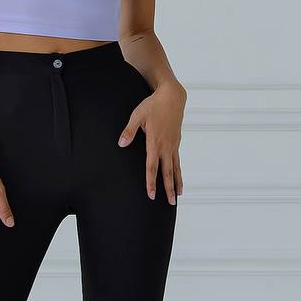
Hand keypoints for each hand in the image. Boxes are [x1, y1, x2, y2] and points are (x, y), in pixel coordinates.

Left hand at [118, 81, 185, 203]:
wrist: (172, 96)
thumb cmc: (153, 105)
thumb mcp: (137, 116)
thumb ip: (129, 131)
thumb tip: (121, 143)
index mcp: (155, 142)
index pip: (152, 167)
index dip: (151, 182)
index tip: (152, 194)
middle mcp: (166, 147)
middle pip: (167, 172)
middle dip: (168, 188)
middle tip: (171, 203)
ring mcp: (173, 145)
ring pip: (175, 168)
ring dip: (177, 182)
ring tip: (178, 195)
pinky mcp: (176, 142)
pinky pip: (178, 160)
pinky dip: (178, 171)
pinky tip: (178, 178)